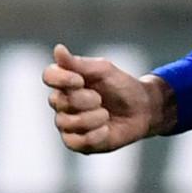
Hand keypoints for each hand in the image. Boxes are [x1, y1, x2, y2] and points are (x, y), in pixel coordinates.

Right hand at [44, 45, 170, 151]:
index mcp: (66, 81)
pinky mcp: (77, 143)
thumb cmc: (122, 87)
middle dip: (85, 100)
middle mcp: (62, 102)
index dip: (62, 79)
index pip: (49, 76)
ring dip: (93, 118)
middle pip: (58, 101)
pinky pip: (76, 142)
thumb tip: (58, 49)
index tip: (80, 80)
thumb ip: (79, 63)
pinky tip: (106, 129)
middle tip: (101, 99)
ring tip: (106, 114)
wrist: (142, 110)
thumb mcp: (103, 71)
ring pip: (66, 122)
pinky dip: (95, 135)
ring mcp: (67, 124)